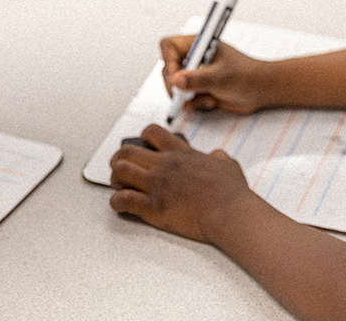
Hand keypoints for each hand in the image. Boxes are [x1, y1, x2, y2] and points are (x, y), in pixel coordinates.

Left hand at [110, 124, 252, 241]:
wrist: (229, 212)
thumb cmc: (230, 192)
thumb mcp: (227, 164)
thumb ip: (217, 157)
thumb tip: (216, 156)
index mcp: (181, 154)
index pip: (153, 133)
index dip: (143, 136)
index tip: (142, 143)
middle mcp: (165, 166)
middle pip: (127, 151)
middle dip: (120, 158)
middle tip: (121, 165)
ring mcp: (157, 186)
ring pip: (120, 172)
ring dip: (115, 178)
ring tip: (119, 184)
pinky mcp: (153, 208)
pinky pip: (122, 200)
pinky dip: (116, 202)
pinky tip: (121, 204)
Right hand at [160, 35, 268, 114]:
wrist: (262, 91)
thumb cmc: (247, 75)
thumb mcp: (221, 77)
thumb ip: (197, 79)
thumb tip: (176, 80)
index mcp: (199, 44)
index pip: (168, 46)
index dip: (169, 61)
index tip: (177, 77)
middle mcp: (195, 58)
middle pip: (168, 69)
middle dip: (176, 86)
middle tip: (187, 95)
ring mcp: (196, 73)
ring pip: (175, 87)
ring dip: (187, 98)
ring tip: (206, 98)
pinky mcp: (199, 88)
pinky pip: (185, 99)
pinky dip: (194, 104)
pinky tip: (210, 102)